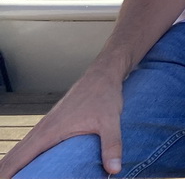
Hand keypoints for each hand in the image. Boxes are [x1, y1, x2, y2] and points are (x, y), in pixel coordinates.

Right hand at [0, 69, 123, 177]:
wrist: (103, 75)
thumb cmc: (104, 96)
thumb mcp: (111, 122)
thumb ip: (111, 146)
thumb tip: (114, 170)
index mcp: (49, 132)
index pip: (18, 159)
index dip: (6, 174)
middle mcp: (42, 129)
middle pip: (13, 156)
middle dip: (4, 173)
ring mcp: (44, 125)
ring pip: (19, 149)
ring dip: (10, 165)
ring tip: (9, 178)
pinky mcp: (51, 124)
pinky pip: (28, 144)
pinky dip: (20, 156)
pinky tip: (23, 165)